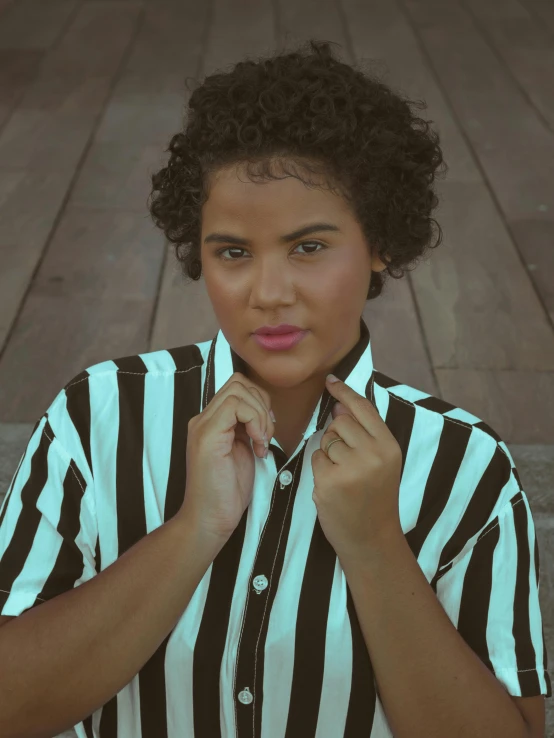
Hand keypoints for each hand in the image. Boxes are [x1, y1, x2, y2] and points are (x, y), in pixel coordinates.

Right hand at [180, 372, 275, 541]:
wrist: (209, 519)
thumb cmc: (227, 491)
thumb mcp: (243, 451)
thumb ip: (247, 429)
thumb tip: (264, 412)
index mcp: (212, 422)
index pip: (237, 387)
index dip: (259, 401)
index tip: (267, 430)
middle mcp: (203, 419)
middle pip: (238, 382)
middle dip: (262, 404)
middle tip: (266, 435)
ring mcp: (203, 425)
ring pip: (238, 390)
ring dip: (260, 413)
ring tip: (261, 442)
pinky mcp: (207, 435)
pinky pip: (235, 406)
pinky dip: (255, 420)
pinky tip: (257, 445)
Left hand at [311, 375, 402, 561]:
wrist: (372, 538)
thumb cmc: (375, 497)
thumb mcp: (382, 462)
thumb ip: (365, 433)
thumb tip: (341, 403)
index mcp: (389, 446)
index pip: (363, 408)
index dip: (345, 391)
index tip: (330, 380)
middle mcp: (373, 455)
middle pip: (339, 422)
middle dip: (336, 435)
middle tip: (346, 459)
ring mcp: (351, 469)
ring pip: (325, 440)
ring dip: (328, 454)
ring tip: (343, 476)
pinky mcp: (329, 482)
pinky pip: (315, 459)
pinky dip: (320, 470)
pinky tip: (333, 486)